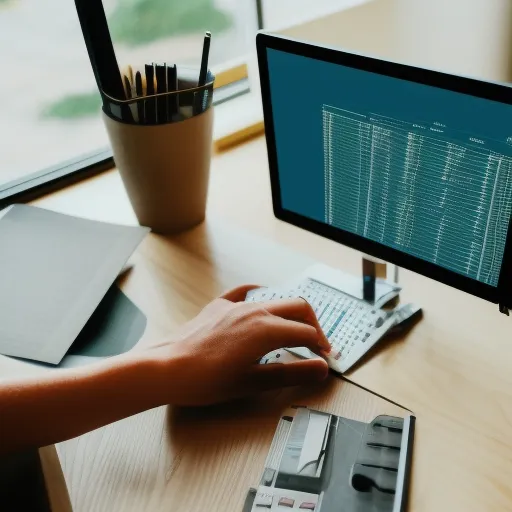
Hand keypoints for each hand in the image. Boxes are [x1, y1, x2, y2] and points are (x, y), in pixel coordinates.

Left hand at [148, 285, 330, 405]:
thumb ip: (291, 373)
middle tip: (318, 344)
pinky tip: (261, 301)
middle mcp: (254, 311)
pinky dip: (260, 296)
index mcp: (266, 329)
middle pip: (298, 308)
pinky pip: (245, 293)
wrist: (167, 368)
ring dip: (289, 315)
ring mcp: (236, 305)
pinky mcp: (219, 306)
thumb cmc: (206, 380)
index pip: (306, 332)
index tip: (325, 358)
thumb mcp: (253, 383)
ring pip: (274, 301)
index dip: (321, 346)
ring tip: (292, 332)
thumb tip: (320, 368)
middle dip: (313, 324)